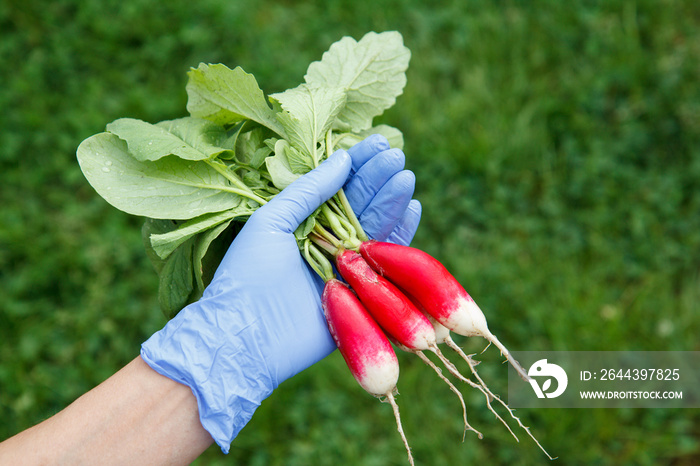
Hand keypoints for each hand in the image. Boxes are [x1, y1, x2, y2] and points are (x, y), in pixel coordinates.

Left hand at [141, 135, 420, 451]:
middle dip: (378, 179)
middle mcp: (327, 244)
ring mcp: (346, 269)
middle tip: (396, 155)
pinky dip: (401, 237)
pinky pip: (386, 263)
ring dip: (392, 202)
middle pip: (360, 205)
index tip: (379, 142)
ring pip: (376, 229)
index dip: (358, 165)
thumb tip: (342, 157)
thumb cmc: (248, 275)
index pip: (338, 189)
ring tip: (405, 176)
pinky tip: (412, 209)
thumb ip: (307, 190)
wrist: (247, 336)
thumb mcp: (271, 221)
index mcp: (303, 225)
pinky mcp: (362, 296)